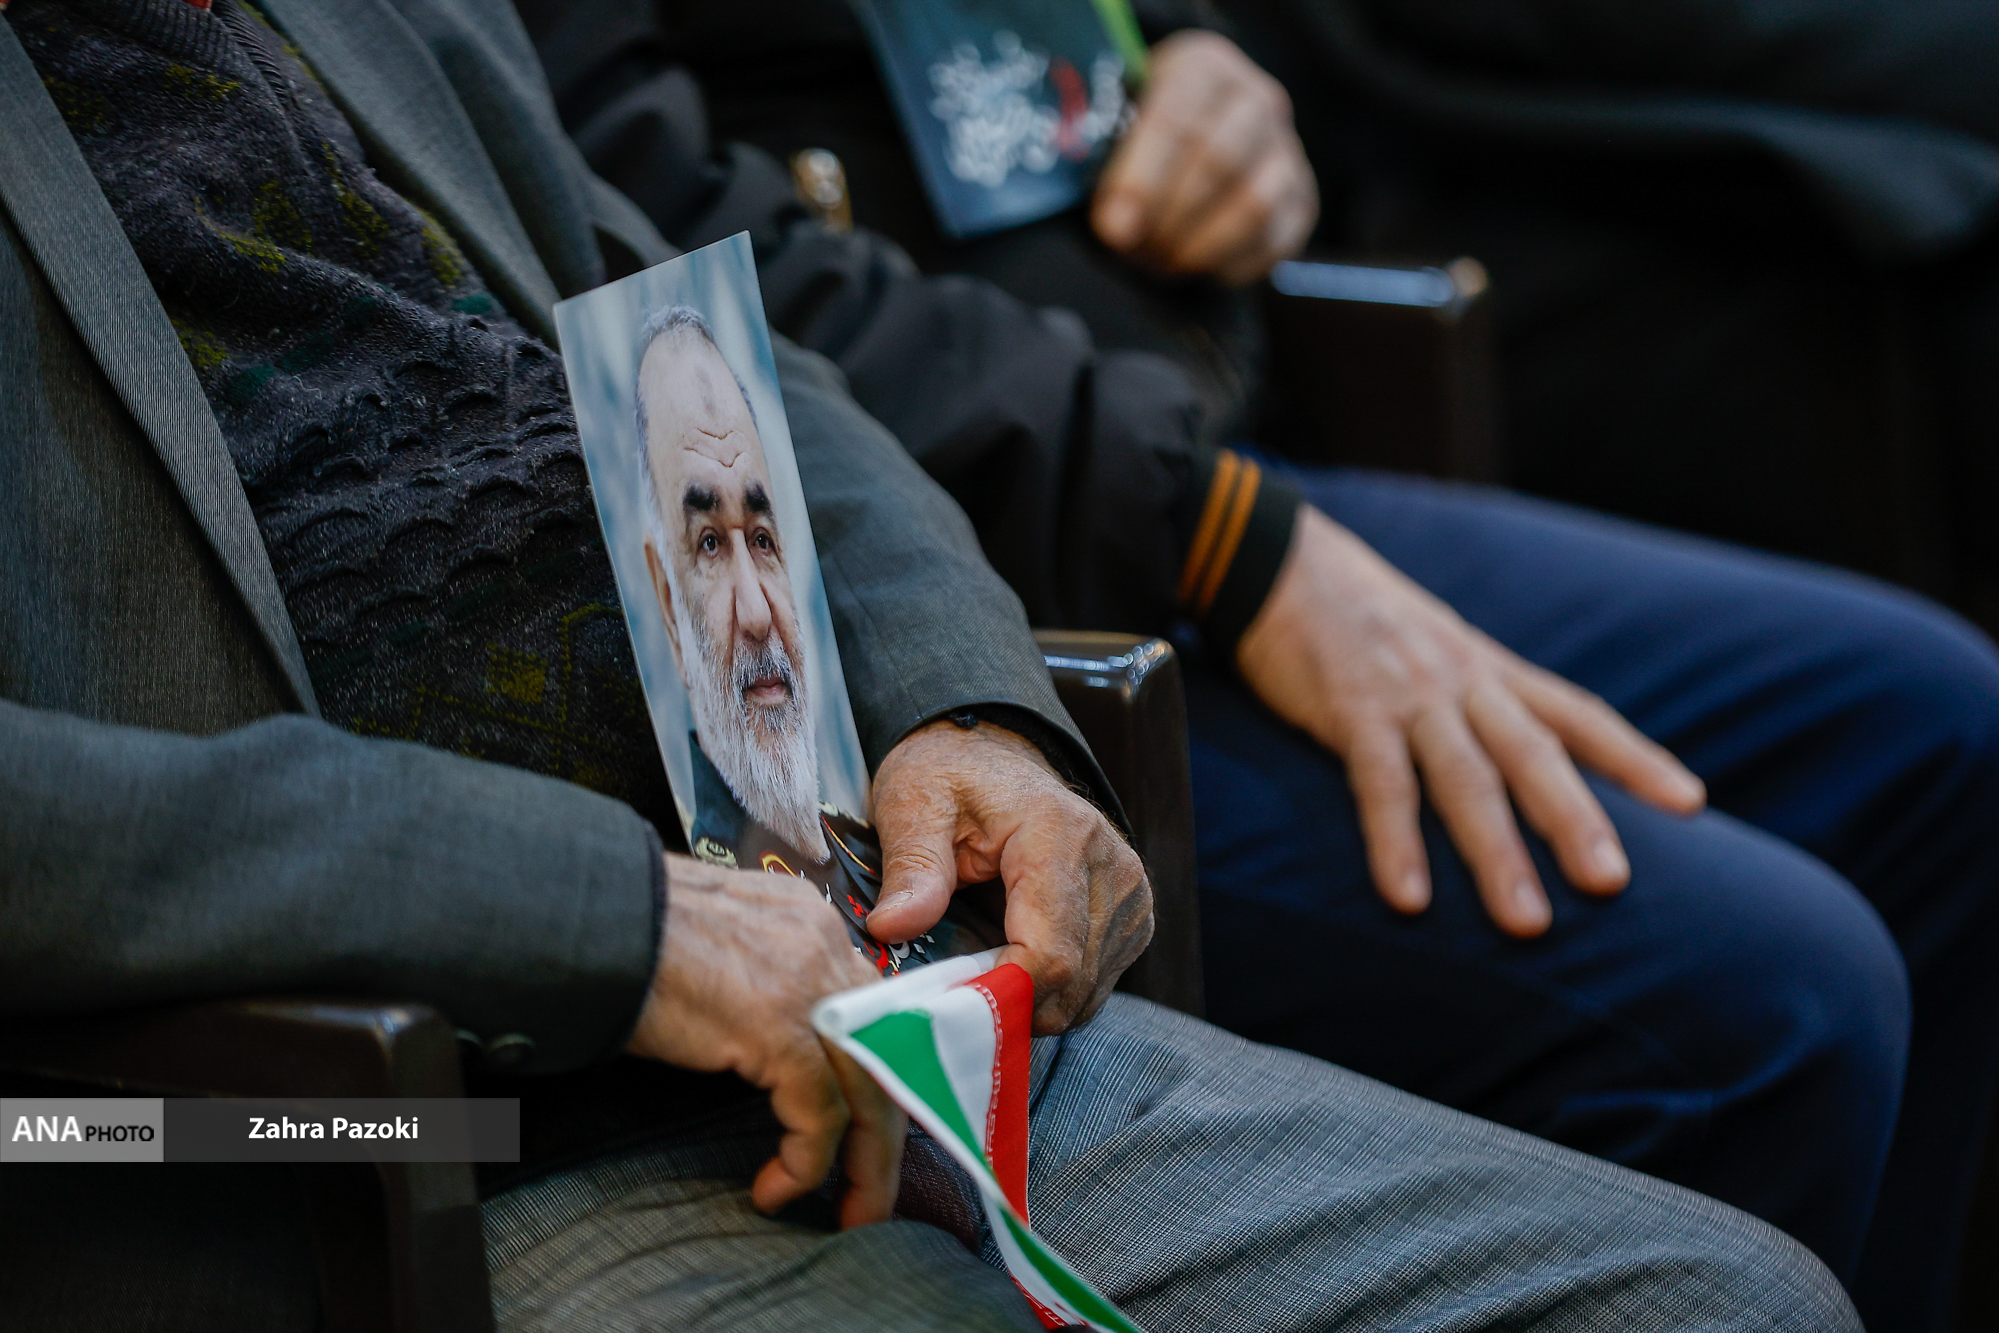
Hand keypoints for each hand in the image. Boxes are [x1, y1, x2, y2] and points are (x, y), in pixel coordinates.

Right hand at [626, 853, 904, 1228]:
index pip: (865, 1004)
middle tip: (870, 1185)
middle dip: (883, 1127)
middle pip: (883, 1048)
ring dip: (865, 1162)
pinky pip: (817, 1113)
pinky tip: (775, 1188)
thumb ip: (754, 978)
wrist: (586, 918)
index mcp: (806, 921)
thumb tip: (759, 1040)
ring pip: (869, 1087)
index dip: (873, 1068)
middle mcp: (820, 944)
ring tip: (849, 1209)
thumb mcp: (715, 945)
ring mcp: (805, 984)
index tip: (863, 1121)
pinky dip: (805, 1162)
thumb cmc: (626, 932)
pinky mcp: (777, 1027)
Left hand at [865, 719, 1152, 1032]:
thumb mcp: (913, 805)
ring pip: (1085, 994)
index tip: (946, 1007)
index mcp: (1061, 833)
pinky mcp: (1133, 917)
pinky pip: (1095, 986)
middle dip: (1008, 1006)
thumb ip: (911, 867)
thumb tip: (890, 928)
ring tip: (979, 972)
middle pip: (1071, 981)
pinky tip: (1011, 964)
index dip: (999, 995)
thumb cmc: (951, 777)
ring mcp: (1131, 894)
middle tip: (951, 998)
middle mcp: (1113, 865)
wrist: (993, 757)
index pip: (1049, 952)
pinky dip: (1051, 993)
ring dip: (1030, 1003)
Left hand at [1092, 30, 1317, 285]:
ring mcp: (1286, 148)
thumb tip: (1114, 226)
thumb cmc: (1138, 138)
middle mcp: (1255, 99)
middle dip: (1167, 219)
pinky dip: (1228, 264)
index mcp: (1202, 68)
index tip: (1113, 228)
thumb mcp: (1115, 128)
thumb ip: (1108, 162)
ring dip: (1199, 247)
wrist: (1192, 144)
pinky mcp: (1302, 199)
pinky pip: (1273, 240)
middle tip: (1131, 251)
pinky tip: (1195, 267)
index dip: (1141, 179)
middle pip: (1218, 162)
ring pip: (1253, 204)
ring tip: (1160, 262)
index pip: (1177, 118)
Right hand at [1237, 507, 1706, 935]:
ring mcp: (1408, 696)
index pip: (1577, 714)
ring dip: (1498, 852)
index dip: (1633, 758)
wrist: (1277, 561)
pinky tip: (1410, 897)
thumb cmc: (1356, 619)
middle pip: (1534, 754)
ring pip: (1467, 779)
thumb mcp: (1433, 650)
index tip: (1689, 804)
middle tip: (1613, 884)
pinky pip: (1380, 784)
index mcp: (1488, 669)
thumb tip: (1517, 765)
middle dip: (1577, 821)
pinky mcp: (1349, 709)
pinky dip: (1396, 842)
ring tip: (1527, 921)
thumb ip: (1474, 704)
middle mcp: (1462, 681)